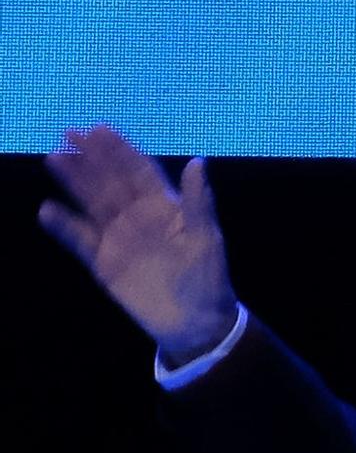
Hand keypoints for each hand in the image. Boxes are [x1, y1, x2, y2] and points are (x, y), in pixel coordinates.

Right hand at [40, 124, 239, 363]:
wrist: (196, 323)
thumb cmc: (209, 279)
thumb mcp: (206, 239)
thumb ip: (199, 202)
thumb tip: (198, 162)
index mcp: (166, 208)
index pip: (140, 172)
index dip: (122, 151)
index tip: (102, 129)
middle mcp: (139, 217)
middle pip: (111, 181)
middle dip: (92, 158)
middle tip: (69, 133)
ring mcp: (119, 238)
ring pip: (92, 203)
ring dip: (75, 182)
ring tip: (54, 159)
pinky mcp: (104, 262)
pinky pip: (80, 240)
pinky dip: (64, 226)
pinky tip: (48, 210)